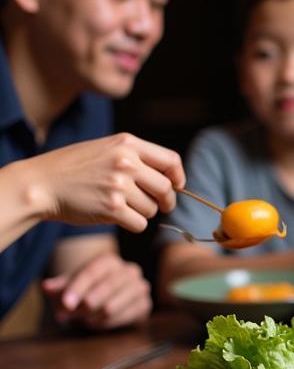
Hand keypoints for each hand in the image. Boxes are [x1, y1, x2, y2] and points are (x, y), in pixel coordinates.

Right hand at [32, 134, 184, 231]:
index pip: (171, 161)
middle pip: (166, 188)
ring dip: (142, 212)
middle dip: (166, 201)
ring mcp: (119, 185)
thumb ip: (137, 158)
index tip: (177, 186)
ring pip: (152, 209)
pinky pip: (139, 224)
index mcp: (128, 144)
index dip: (178, 177)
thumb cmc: (74, 168)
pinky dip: (132, 224)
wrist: (41, 183)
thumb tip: (171, 178)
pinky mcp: (112, 208)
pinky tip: (116, 216)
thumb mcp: (106, 149)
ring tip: (121, 205)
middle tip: (159, 205)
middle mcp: (127, 162)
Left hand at [42, 252, 151, 329]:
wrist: (112, 297)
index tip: (65, 304)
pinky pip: (123, 318)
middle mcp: (130, 270)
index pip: (92, 272)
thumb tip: (47, 287)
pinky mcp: (145, 304)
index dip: (77, 288)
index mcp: (110, 261)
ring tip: (83, 319)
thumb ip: (59, 286)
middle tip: (68, 317)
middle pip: (105, 288)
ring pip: (113, 306)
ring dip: (92, 317)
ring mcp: (140, 287)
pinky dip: (106, 323)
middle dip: (84, 306)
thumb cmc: (89, 289)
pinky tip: (97, 322)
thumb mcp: (71, 284)